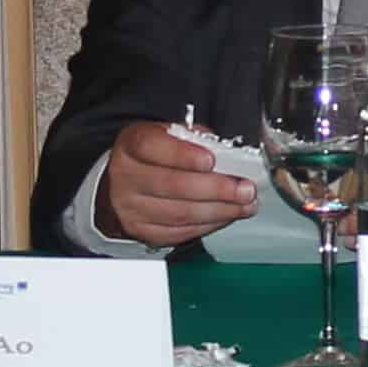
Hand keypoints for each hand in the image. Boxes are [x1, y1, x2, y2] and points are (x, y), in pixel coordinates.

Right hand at [96, 118, 257, 247]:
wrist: (122, 184)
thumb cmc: (152, 156)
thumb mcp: (167, 135)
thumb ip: (194, 139)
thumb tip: (228, 154)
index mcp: (132, 144)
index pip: (152, 147)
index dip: (183, 155)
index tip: (211, 160)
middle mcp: (126, 176)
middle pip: (172, 185)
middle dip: (216, 188)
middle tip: (245, 188)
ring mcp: (132, 207)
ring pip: (180, 213)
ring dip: (220, 210)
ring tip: (245, 204)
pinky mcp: (142, 231)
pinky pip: (180, 231)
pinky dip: (209, 224)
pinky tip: (226, 215)